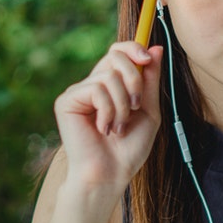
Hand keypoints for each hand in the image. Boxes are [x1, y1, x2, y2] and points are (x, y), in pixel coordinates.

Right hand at [54, 41, 162, 190]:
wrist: (110, 174)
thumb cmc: (128, 149)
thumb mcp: (149, 111)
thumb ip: (150, 81)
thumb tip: (155, 48)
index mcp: (112, 86)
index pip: (119, 52)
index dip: (134, 48)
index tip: (147, 58)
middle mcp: (93, 85)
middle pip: (115, 55)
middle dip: (134, 78)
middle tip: (136, 105)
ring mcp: (79, 92)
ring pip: (109, 75)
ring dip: (122, 104)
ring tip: (119, 127)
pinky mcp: (67, 100)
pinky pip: (96, 89)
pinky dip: (108, 110)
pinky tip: (103, 129)